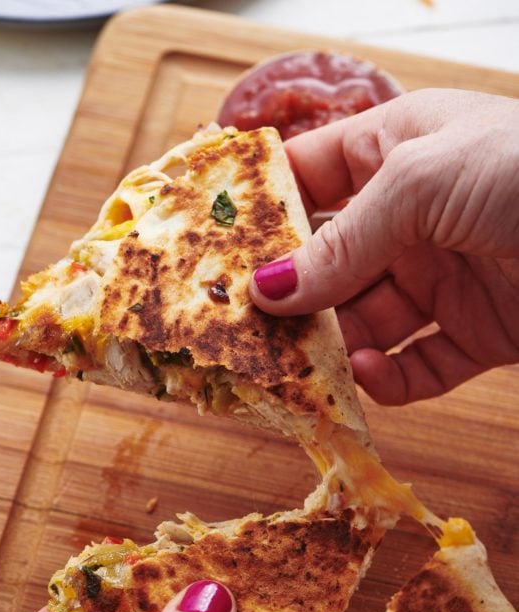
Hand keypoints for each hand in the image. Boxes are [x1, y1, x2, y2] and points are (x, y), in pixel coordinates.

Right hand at [251, 88, 518, 403]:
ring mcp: (443, 278)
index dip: (262, 210)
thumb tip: (269, 289)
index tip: (215, 249)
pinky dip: (390, 378)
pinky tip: (374, 372)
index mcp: (396, 154)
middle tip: (249, 328)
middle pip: (329, 263)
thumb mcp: (419, 184)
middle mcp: (414, 219)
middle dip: (292, 297)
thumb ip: (341, 241)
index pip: (309, 177)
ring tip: (305, 364)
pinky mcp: (475, 334)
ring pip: (364, 322)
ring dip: (334, 346)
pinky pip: (417, 365)